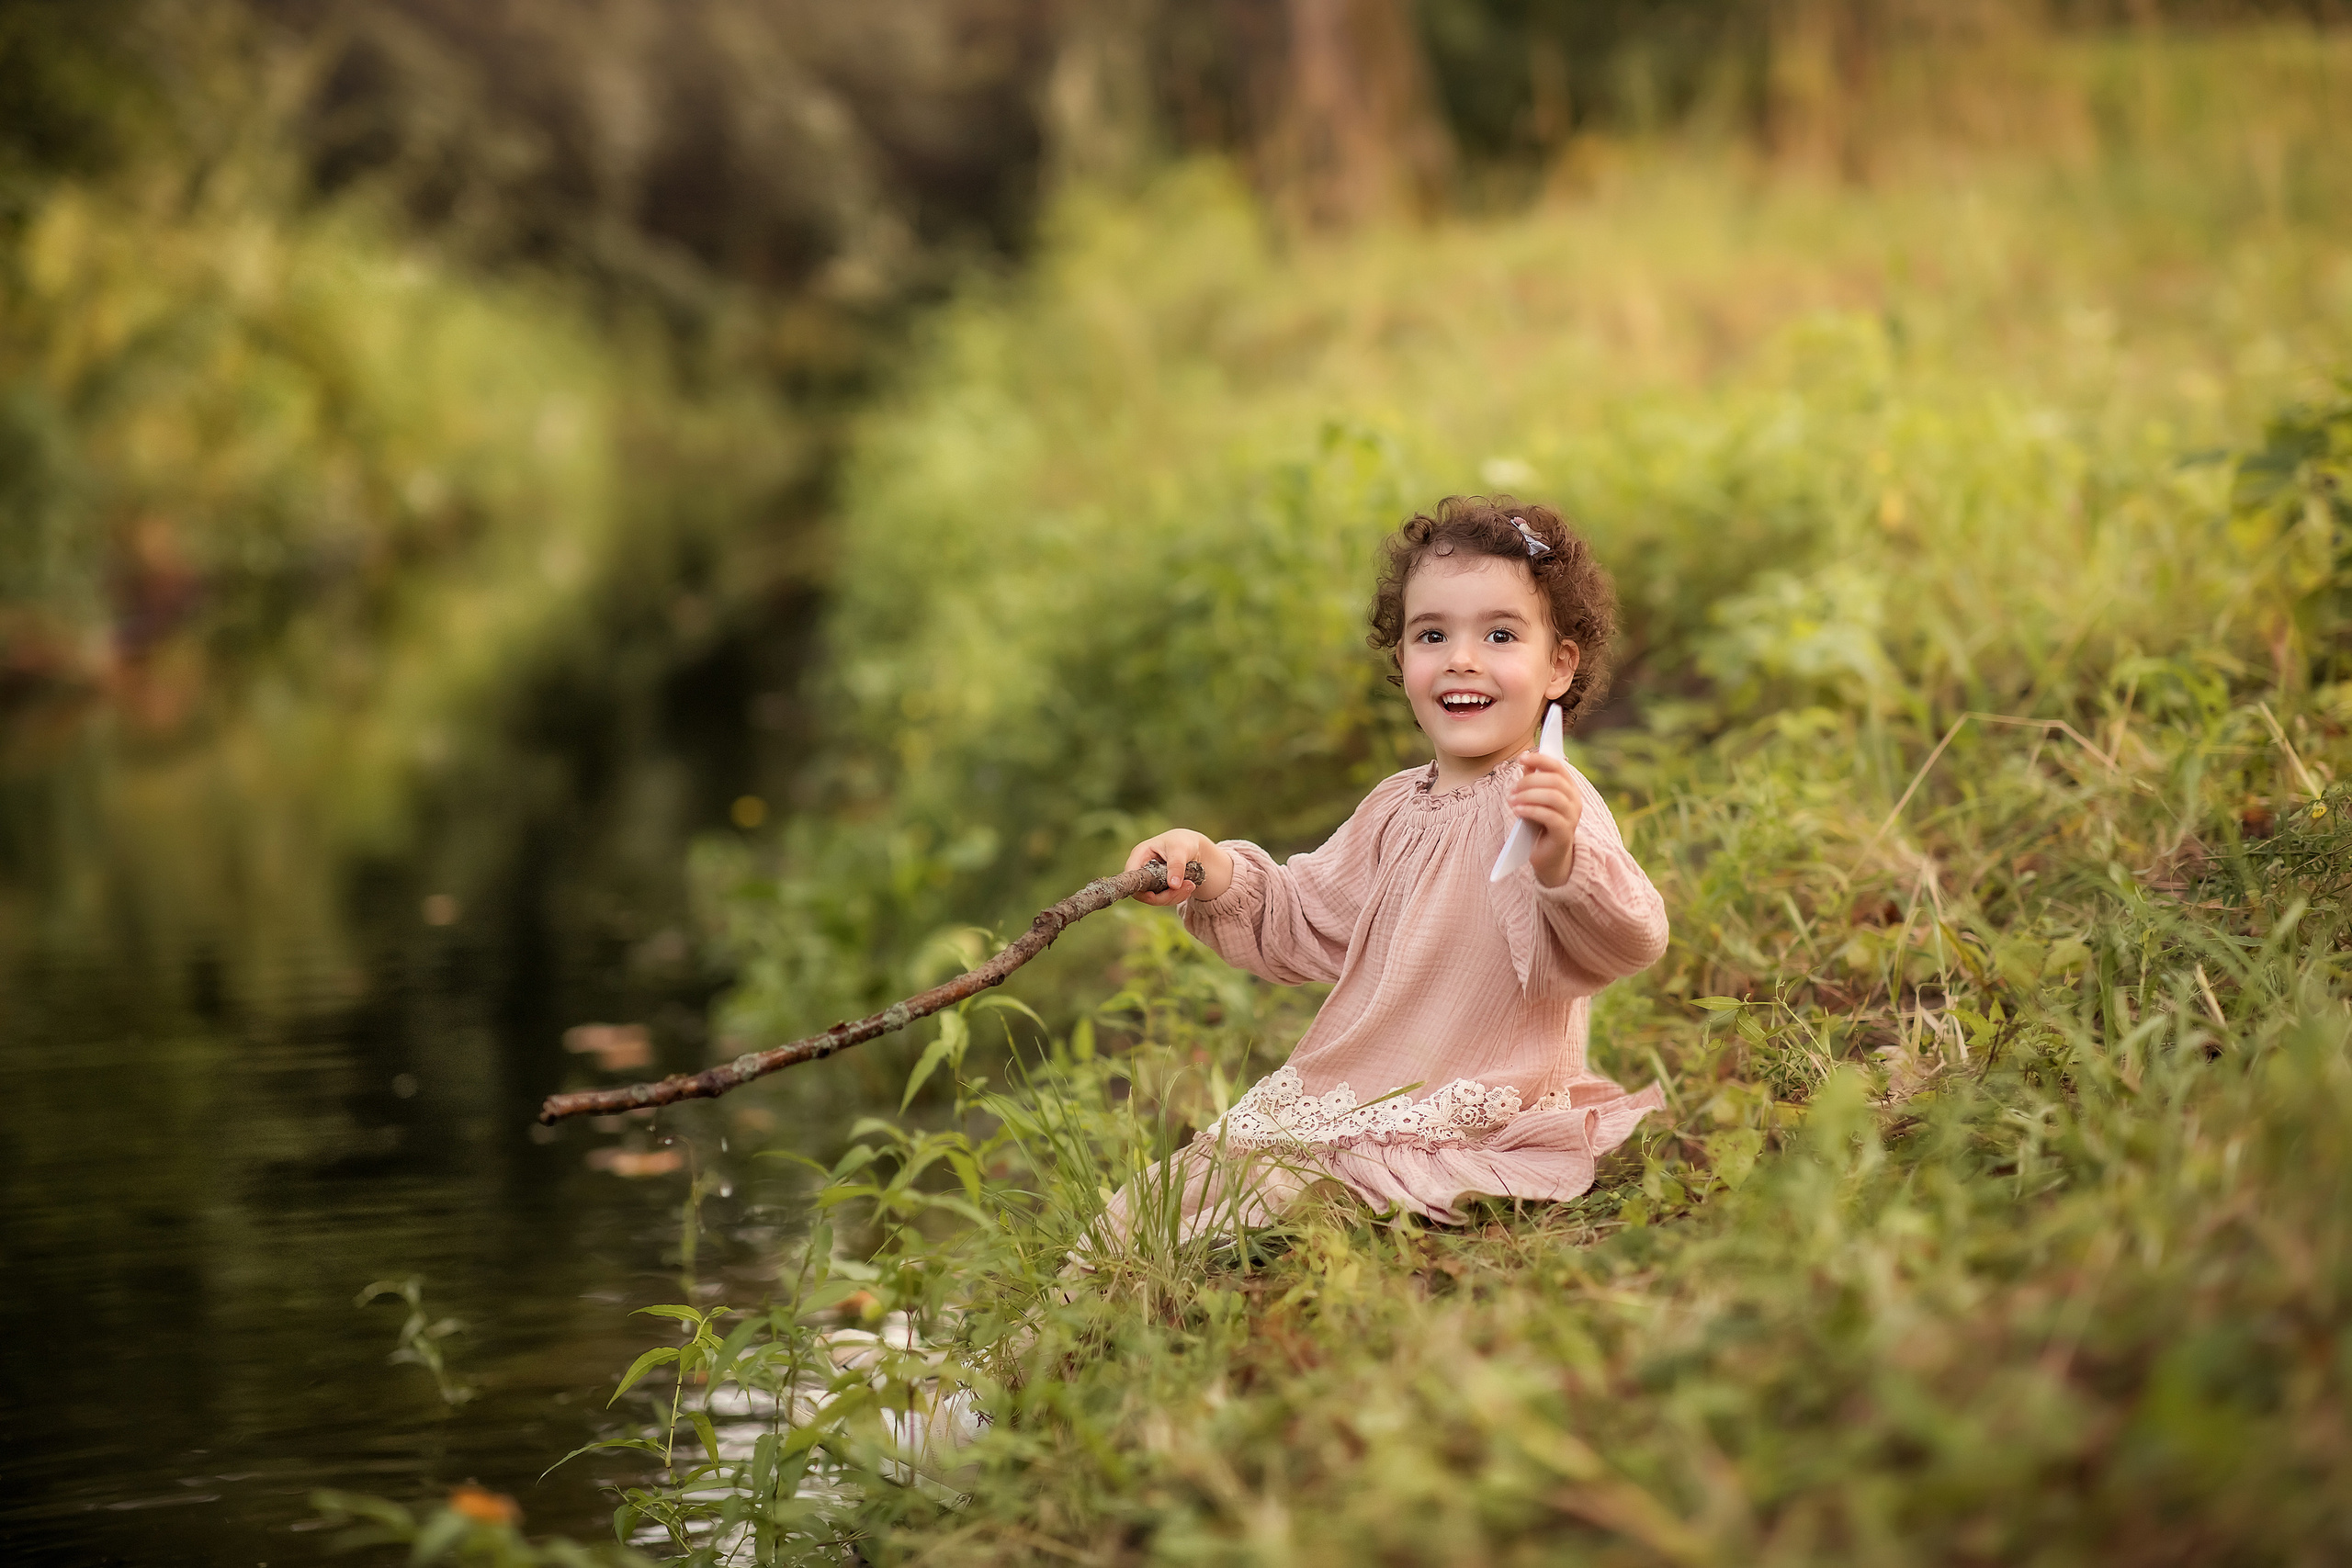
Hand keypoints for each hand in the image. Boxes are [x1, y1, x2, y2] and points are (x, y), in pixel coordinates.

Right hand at [1124, 830, 1232, 905]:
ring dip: (1174, 896)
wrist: (1192, 846)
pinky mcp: (1158, 887)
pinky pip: (1164, 899)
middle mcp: (1141, 869)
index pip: (1131, 876)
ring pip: (1155, 898)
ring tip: (1191, 885)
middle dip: (1165, 895)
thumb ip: (1176, 865)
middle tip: (1187, 886)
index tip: (1153, 895)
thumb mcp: (1180, 849)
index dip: (1139, 888)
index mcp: (1140, 855)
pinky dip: (1177, 896)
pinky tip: (1189, 886)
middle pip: (1143, 892)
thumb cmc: (1183, 842)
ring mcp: (1149, 879)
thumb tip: (1173, 885)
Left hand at [1508, 753, 1584, 887]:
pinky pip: (1549, 816)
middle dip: (1529, 782)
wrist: (1549, 857)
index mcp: (1569, 789)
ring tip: (1512, 801)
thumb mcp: (1534, 800)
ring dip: (1528, 796)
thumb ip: (1533, 780)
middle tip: (1511, 790)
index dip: (1540, 759)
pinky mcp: (1564, 833)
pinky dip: (1531, 810)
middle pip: (1554, 781)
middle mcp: (1575, 801)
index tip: (1521, 758)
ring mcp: (1572, 817)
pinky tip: (1517, 811)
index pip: (1558, 767)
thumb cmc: (1540, 825)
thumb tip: (1525, 759)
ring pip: (1553, 797)